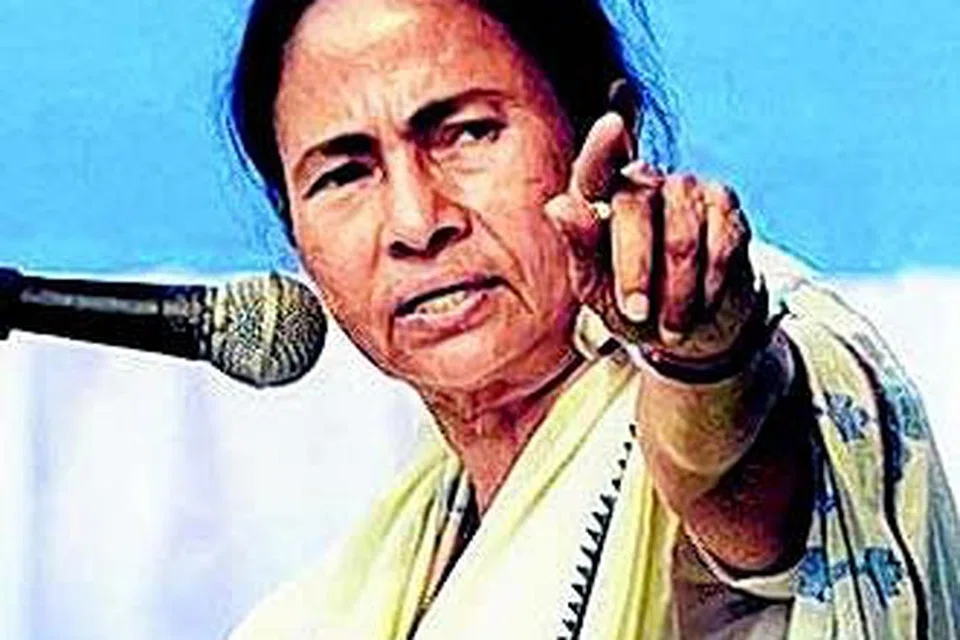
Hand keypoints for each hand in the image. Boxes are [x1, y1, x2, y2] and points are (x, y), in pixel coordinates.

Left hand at [545, 113, 759, 361]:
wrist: (692, 327)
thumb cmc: (634, 304)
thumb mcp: (596, 288)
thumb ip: (580, 248)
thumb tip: (559, 206)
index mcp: (600, 197)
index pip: (596, 168)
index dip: (603, 148)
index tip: (612, 127)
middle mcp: (642, 180)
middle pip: (634, 209)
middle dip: (634, 272)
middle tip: (637, 315)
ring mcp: (685, 187)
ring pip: (680, 235)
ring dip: (676, 290)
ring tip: (671, 326)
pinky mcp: (724, 204)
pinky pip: (719, 244)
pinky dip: (709, 284)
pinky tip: (703, 302)